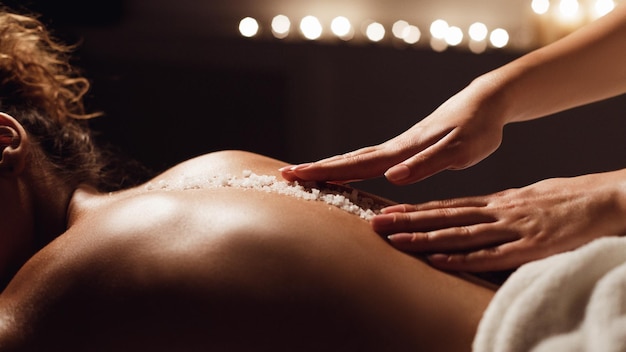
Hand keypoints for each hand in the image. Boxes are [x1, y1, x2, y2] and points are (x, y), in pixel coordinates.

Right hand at [281, 80, 505, 184]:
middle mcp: (395, 148)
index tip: (296, 176)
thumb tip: (393, 178)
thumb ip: (427, 163)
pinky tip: (348, 171)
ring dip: (330, 167)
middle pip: (349, 159)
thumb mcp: (459, 150)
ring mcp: (399, 147)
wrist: (485, 103)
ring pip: (357, 158)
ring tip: (307, 174)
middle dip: (317, 169)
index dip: (325, 172)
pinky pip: (371, 160)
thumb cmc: (477, 128)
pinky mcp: (407, 148)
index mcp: (403, 151)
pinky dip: (351, 166)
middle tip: (286, 175)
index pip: (357, 164)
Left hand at [373, 171, 625, 271]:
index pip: (448, 206)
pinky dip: (462, 257)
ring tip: (396, 240)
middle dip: (408, 221)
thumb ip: (502, 207)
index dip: (416, 210)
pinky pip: (490, 255)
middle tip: (376, 224)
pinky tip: (438, 260)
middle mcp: (498, 212)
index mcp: (497, 201)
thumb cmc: (568, 199)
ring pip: (459, 234)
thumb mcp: (528, 198)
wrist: (605, 198)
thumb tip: (480, 214)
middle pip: (444, 217)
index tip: (389, 211)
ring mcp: (512, 228)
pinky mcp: (530, 246)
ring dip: (425, 238)